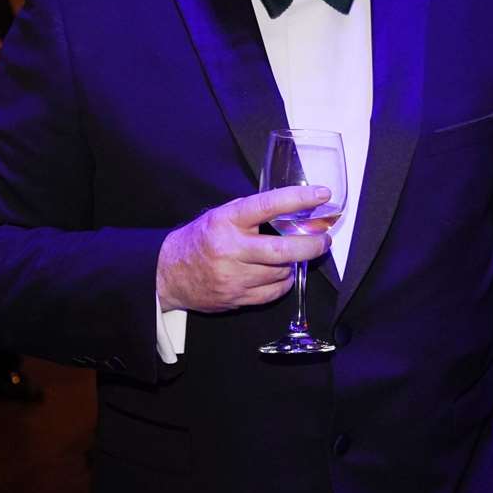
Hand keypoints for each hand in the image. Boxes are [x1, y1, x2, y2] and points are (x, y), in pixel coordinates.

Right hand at [156, 186, 332, 312]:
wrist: (168, 274)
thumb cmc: (200, 240)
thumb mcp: (219, 216)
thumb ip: (251, 212)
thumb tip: (292, 207)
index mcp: (227, 221)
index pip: (267, 205)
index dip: (297, 199)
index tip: (321, 194)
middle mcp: (231, 249)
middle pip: (282, 250)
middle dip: (311, 245)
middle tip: (324, 240)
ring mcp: (233, 277)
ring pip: (281, 273)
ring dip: (293, 265)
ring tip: (290, 256)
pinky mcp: (236, 297)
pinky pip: (274, 292)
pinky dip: (283, 282)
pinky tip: (279, 274)